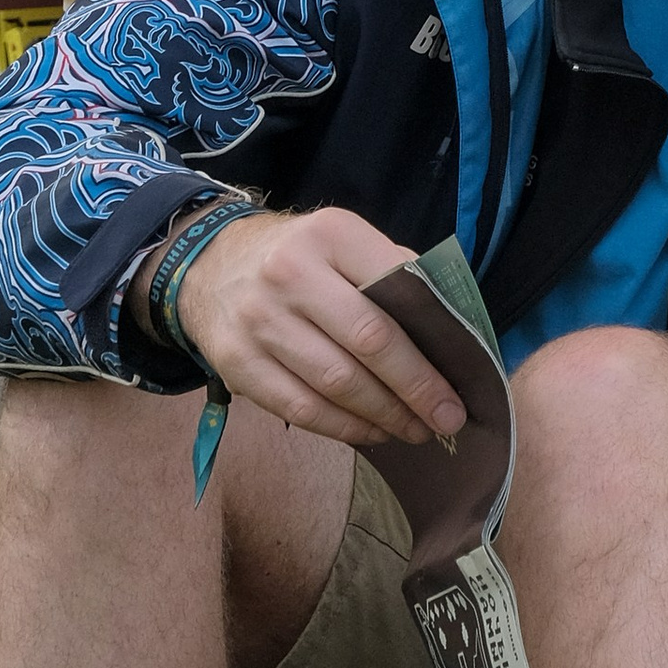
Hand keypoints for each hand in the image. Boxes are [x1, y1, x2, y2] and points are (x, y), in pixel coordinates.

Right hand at [176, 205, 466, 445]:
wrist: (208, 263)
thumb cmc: (300, 258)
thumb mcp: (345, 242)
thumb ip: (394, 275)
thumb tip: (451, 333)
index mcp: (331, 235)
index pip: (395, 296)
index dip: (430, 352)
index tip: (459, 390)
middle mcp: (289, 274)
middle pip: (368, 344)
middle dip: (414, 392)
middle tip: (445, 421)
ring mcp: (257, 320)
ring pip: (335, 384)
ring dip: (382, 417)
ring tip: (412, 430)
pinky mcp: (235, 362)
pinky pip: (299, 409)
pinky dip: (342, 428)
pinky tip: (370, 432)